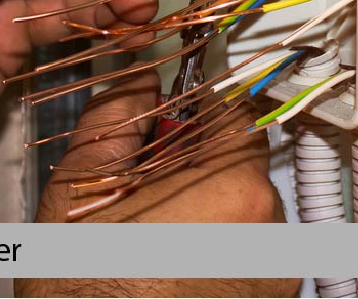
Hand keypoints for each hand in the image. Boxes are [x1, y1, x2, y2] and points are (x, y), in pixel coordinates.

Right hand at [15, 72, 299, 297]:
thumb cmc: (84, 287)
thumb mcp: (83, 182)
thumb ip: (118, 114)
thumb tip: (143, 80)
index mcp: (233, 189)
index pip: (236, 111)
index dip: (198, 109)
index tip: (175, 120)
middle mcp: (269, 232)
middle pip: (240, 161)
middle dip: (197, 163)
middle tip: (148, 187)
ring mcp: (274, 273)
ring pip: (243, 206)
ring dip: (209, 206)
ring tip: (156, 232)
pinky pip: (248, 248)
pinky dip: (219, 245)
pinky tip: (172, 261)